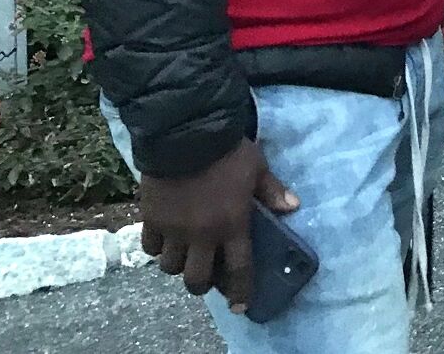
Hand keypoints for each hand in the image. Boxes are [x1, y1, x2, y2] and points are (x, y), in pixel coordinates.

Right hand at [139, 137, 296, 311]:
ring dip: (179, 267)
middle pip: (197, 279)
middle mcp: (202, 235)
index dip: (240, 291)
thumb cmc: (227, 152)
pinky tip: (164, 241)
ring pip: (171, 268)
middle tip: (205, 278)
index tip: (240, 307)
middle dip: (202, 285)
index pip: (239, 268)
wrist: (185, 134)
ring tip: (185, 257)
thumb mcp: (257, 168)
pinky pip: (150, 247)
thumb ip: (272, 190)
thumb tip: (293, 207)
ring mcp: (174, 229)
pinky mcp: (151, 219)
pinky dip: (157, 249)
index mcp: (232, 225)